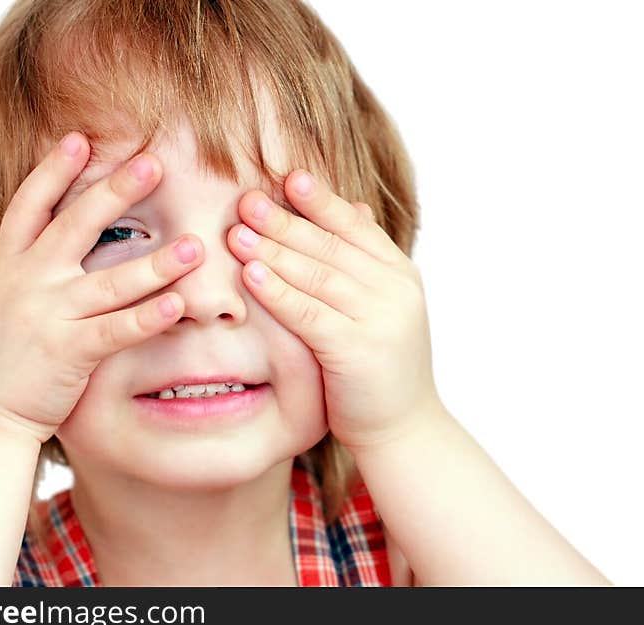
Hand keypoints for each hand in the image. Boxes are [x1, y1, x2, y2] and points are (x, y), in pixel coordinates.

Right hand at [0, 132, 202, 441]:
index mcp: (8, 265)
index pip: (29, 205)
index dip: (53, 170)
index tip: (80, 138)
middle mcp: (28, 282)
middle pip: (75, 226)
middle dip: (115, 191)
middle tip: (153, 163)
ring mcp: (49, 316)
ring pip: (110, 280)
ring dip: (156, 262)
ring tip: (195, 246)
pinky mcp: (69, 351)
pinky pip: (117, 329)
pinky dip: (149, 316)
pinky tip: (180, 303)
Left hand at [228, 170, 441, 451]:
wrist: (405, 428)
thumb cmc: (382, 368)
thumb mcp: (383, 306)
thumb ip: (366, 261)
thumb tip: (355, 207)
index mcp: (399, 274)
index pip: (355, 227)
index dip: (320, 202)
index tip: (287, 177)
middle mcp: (394, 289)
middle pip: (332, 246)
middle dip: (286, 221)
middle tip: (247, 199)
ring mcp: (380, 317)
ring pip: (318, 274)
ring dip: (274, 250)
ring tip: (238, 229)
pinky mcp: (357, 349)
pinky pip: (309, 313)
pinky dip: (278, 291)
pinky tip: (251, 274)